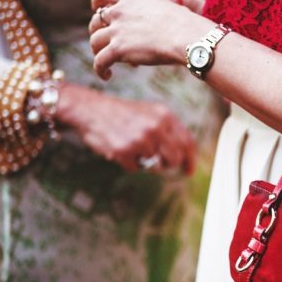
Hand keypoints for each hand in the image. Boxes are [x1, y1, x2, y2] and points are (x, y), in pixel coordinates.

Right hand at [56, 83, 194, 173]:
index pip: (187, 142)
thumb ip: (169, 131)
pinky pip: (135, 169)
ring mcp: (141, 139)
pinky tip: (121, 149)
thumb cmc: (124, 115)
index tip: (188, 171)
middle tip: (157, 161)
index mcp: (165, 116)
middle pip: (174, 159)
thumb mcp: (151, 114)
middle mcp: (156, 127)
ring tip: (134, 148)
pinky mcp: (125, 150)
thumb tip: (185, 156)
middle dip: (167, 164)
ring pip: (155, 166)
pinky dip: (128, 164)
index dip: (190, 160)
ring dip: (145, 162)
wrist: (91, 109)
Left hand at [89, 0, 212, 79]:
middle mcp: (120, 11)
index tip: (98, 13)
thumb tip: (172, 3)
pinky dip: (100, 69)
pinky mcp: (118, 49)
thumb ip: (160, 5)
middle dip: (97, 33)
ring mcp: (117, 30)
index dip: (97, 6)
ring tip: (105, 63)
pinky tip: (106, 76)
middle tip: (104, 43)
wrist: (186, 36)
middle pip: (95, 21)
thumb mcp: (169, 5)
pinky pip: (100, 61)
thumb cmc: (186, 23)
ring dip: (98, 52)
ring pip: (95, 42)